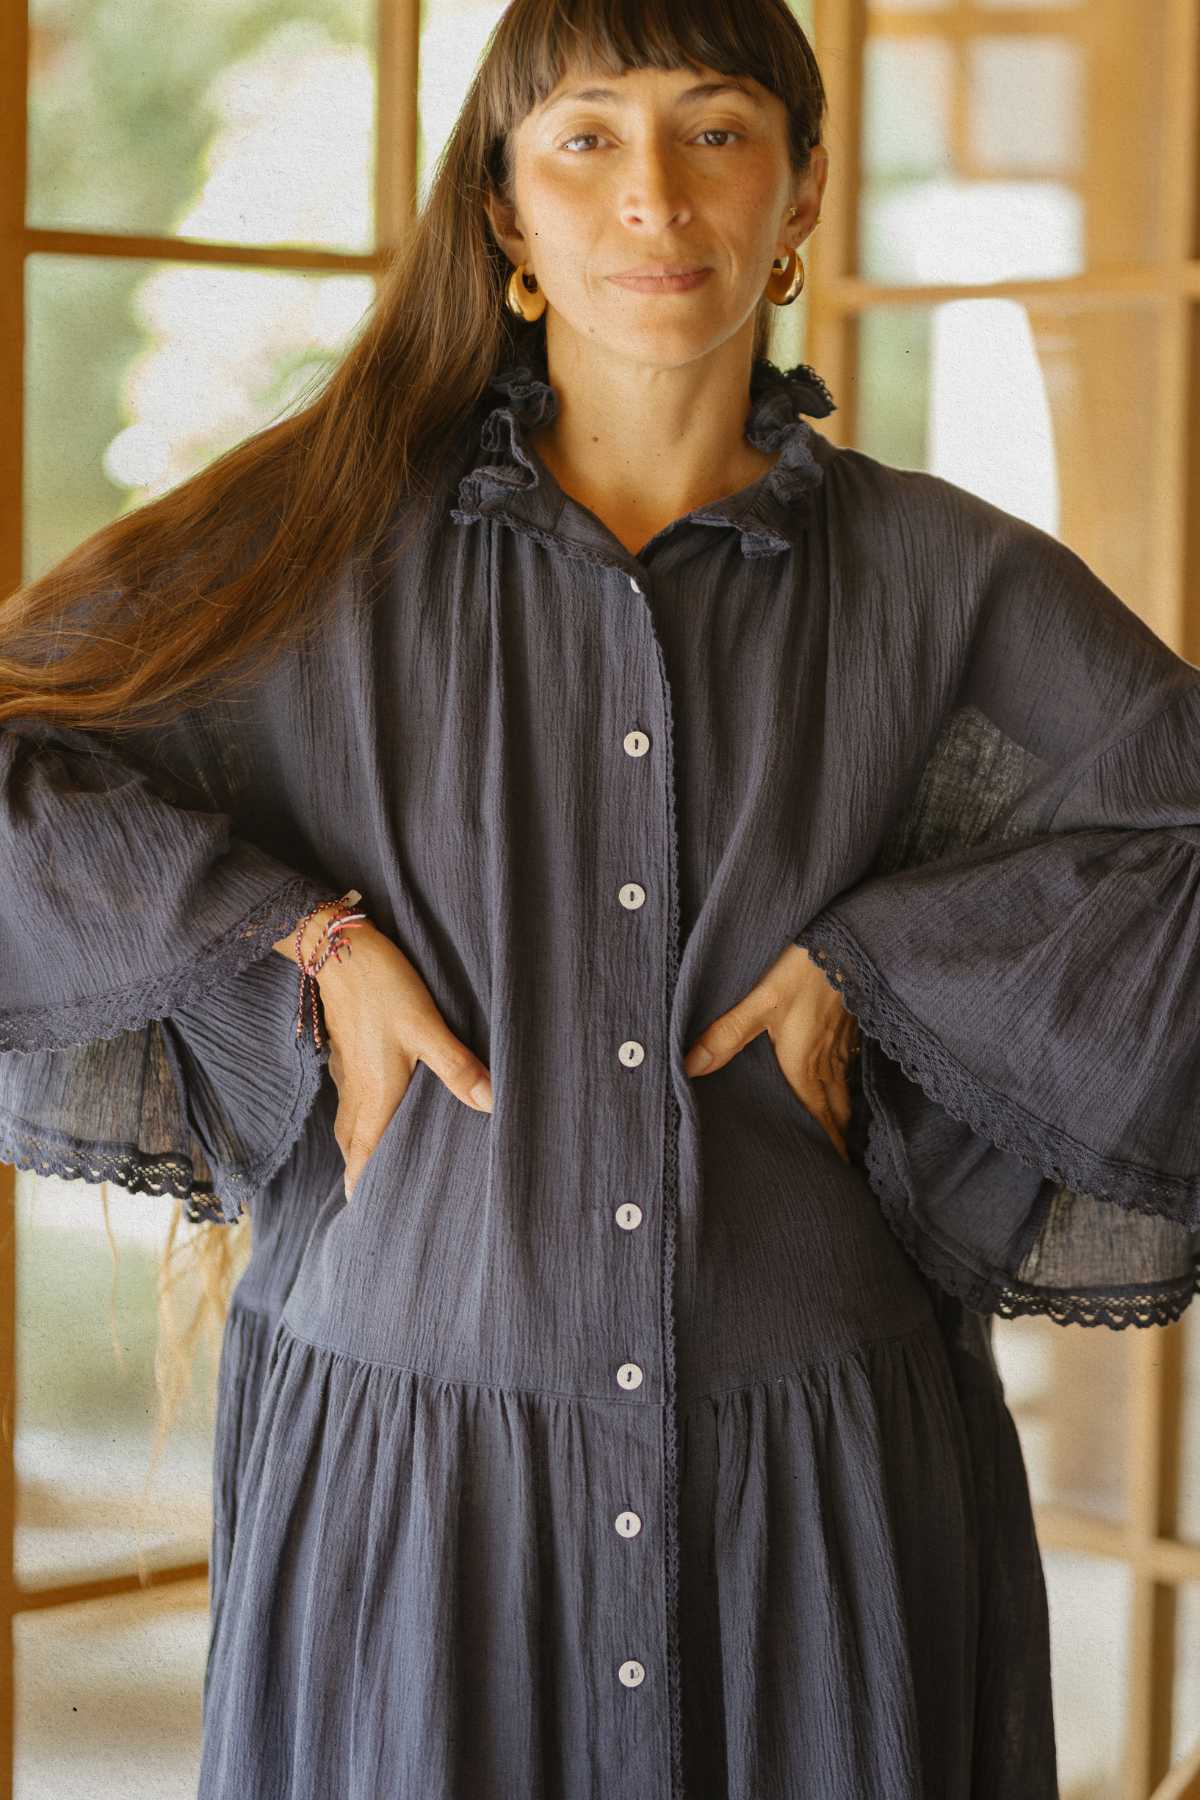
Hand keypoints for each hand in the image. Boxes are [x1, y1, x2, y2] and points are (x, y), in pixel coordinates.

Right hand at [275, 919, 492, 1199]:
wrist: (338, 949)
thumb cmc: (383, 988)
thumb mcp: (426, 1026)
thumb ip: (458, 1067)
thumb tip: (492, 1105)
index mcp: (375, 1096)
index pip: (363, 1156)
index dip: (363, 1186)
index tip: (365, 1217)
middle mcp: (357, 1091)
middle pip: (352, 1146)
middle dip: (360, 1174)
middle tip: (372, 1200)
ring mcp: (348, 1071)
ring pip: (348, 1124)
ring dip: (358, 1147)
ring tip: (371, 1165)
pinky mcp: (346, 1052)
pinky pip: (349, 1100)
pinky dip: (358, 1118)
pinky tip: (373, 1111)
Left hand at [683, 943, 859, 1161]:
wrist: (846, 938)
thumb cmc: (802, 969)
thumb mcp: (758, 1001)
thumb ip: (724, 1036)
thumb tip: (689, 1069)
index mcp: (803, 1064)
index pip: (816, 1116)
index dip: (825, 1143)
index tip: (835, 1168)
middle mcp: (827, 1060)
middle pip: (836, 1108)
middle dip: (837, 1134)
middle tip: (838, 1158)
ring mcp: (843, 1041)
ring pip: (845, 1086)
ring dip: (843, 1110)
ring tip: (841, 1129)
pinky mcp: (851, 1022)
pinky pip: (850, 1063)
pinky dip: (848, 1080)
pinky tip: (842, 1075)